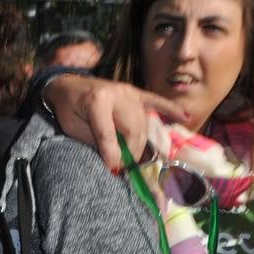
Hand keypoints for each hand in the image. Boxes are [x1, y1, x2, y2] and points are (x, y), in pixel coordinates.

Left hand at [44, 75, 190, 170]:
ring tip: (134, 159)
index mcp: (96, 101)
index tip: (114, 170)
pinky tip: (185, 117)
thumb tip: (114, 160)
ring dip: (141, 143)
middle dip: (131, 152)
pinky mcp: (136, 92)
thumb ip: (93, 141)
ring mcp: (129, 92)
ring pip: (144, 122)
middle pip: (133, 129)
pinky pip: (157, 101)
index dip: (112, 154)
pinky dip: (171, 110)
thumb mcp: (72, 127)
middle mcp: (117, 94)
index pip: (107, 133)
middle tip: (124, 168)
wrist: (69, 84)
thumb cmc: (68, 108)